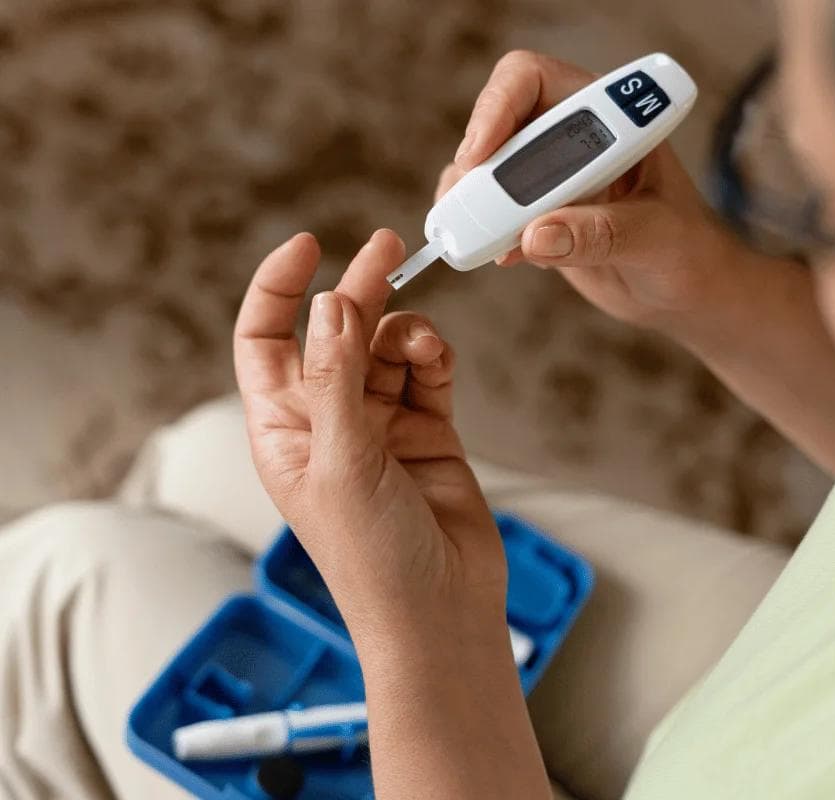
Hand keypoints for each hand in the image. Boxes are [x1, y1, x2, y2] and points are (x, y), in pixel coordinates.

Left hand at [233, 229, 505, 638]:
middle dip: (359, 290)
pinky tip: (439, 358)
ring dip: (407, 333)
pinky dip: (435, 357)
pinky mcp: (430, 433)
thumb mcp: (342, 464)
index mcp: (285, 430)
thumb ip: (337, 381)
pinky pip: (429, 374)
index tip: (308, 246)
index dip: (278, 290)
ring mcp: (381, 426)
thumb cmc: (373, 559)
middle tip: (388, 246)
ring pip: (389, 348)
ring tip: (424, 344)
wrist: (440, 612)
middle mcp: (330, 422)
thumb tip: (330, 305)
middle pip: (336, 333)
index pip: (266, 340)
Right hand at [441, 50, 743, 330]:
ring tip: (478, 240)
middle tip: (472, 209)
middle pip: (495, 124)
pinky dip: (479, 233)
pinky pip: (486, 213)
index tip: (481, 153)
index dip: (498, 106)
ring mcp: (547, 176)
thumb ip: (601, 233)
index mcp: (606, 114)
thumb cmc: (687, 248)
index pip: (533, 80)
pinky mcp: (533, 216)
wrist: (684, 290)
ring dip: (469, 202)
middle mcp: (569, 136)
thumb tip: (536, 235)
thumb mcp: (655, 237)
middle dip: (477, 164)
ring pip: (482, 169)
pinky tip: (500, 257)